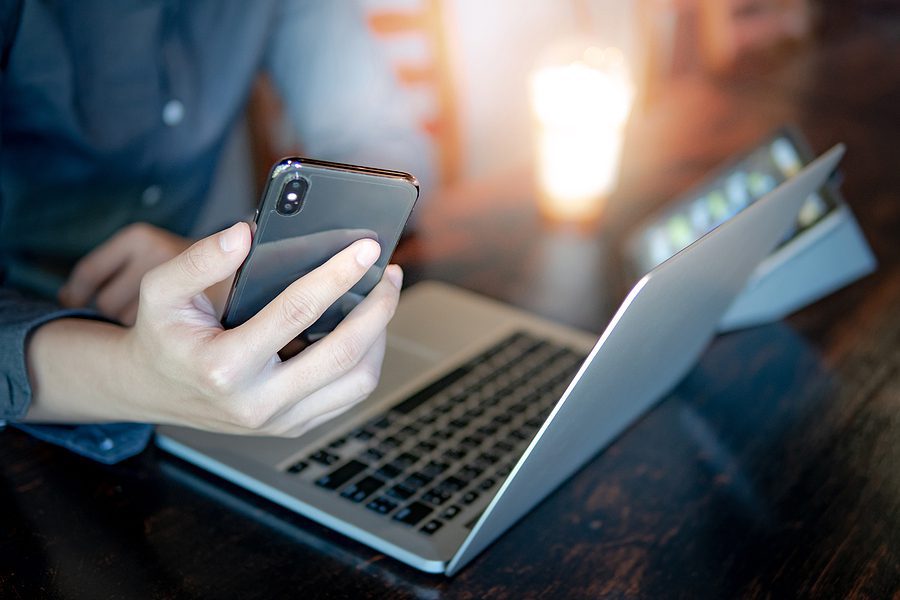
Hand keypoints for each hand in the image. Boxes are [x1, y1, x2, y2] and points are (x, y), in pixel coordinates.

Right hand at [27, 222, 402, 436]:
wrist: (153, 389)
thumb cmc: (163, 335)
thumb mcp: (160, 290)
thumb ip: (199, 260)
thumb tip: (245, 233)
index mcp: (224, 368)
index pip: (296, 312)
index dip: (337, 275)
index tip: (367, 247)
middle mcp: (257, 403)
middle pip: (342, 353)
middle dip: (376, 308)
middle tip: (390, 274)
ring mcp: (280, 420)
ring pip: (357, 381)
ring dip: (379, 336)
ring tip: (380, 297)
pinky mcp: (295, 426)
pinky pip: (349, 395)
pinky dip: (366, 358)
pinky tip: (364, 326)